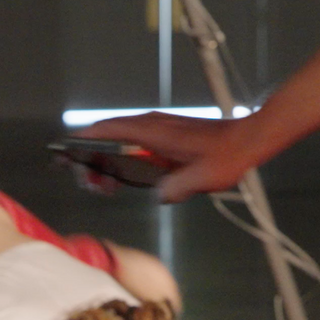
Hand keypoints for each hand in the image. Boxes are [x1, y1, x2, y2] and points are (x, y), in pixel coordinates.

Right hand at [78, 112, 260, 202]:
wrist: (250, 140)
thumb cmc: (228, 156)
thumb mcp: (200, 179)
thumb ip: (173, 189)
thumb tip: (159, 195)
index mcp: (157, 133)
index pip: (112, 129)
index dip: (87, 138)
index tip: (68, 149)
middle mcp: (156, 125)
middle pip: (112, 134)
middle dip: (94, 156)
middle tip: (91, 182)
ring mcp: (163, 127)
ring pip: (124, 137)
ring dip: (111, 157)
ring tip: (105, 183)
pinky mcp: (170, 133)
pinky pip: (138, 141)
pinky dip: (126, 155)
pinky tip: (128, 175)